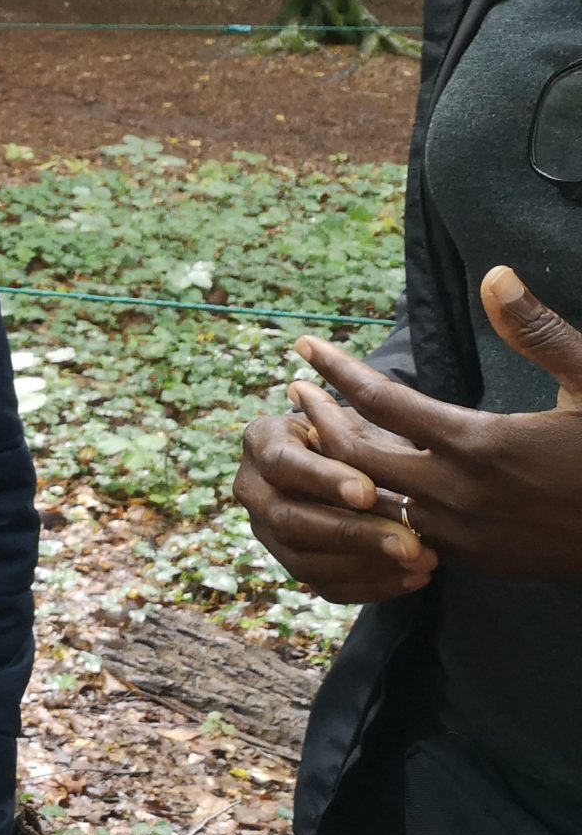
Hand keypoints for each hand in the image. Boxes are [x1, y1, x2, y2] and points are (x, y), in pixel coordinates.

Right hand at [232, 411, 432, 602]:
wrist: (351, 460)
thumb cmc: (360, 430)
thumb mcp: (363, 421)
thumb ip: (370, 440)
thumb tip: (400, 463)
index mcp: (262, 442)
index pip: (282, 463)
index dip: (322, 480)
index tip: (368, 493)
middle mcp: (253, 490)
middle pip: (288, 520)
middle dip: (351, 534)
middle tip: (409, 543)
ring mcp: (268, 532)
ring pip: (303, 561)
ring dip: (367, 565)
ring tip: (423, 560)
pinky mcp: (292, 564)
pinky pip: (324, 587)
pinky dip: (372, 588)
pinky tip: (414, 577)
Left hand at [290, 266, 581, 582]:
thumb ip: (540, 332)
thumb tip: (496, 274)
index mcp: (479, 444)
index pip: (383, 401)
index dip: (336, 370)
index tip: (303, 345)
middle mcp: (457, 494)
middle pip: (357, 455)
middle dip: (320, 419)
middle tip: (293, 389)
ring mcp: (461, 534)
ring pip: (373, 499)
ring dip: (343, 465)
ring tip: (316, 431)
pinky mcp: (473, 560)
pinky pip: (401, 531)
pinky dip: (376, 503)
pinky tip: (366, 479)